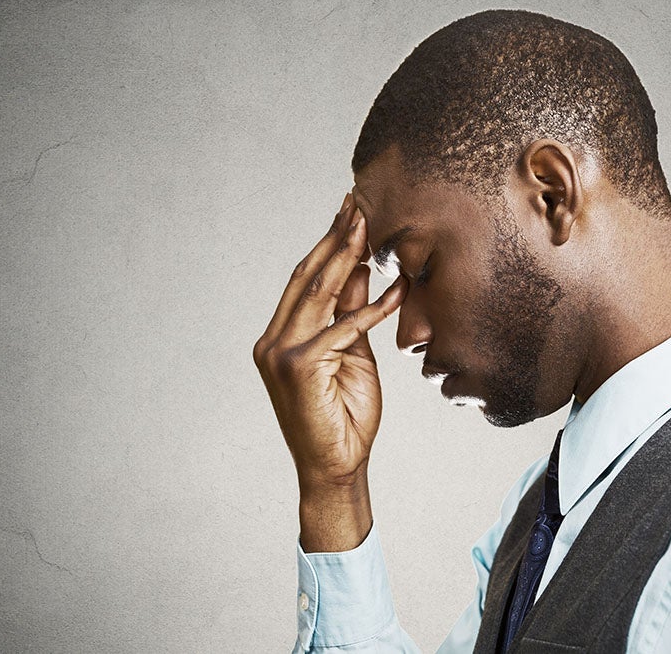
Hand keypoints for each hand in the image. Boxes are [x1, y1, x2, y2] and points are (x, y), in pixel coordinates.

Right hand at [253, 193, 405, 548]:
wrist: (335, 467)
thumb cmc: (344, 416)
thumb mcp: (351, 356)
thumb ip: (349, 315)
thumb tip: (359, 270)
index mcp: (278, 337)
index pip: (304, 280)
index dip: (327, 244)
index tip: (349, 213)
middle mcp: (272, 341)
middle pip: (307, 277)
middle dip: (335, 237)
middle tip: (358, 203)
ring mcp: (280, 353)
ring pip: (319, 292)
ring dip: (347, 255)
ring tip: (370, 223)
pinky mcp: (299, 367)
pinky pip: (343, 329)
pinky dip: (373, 309)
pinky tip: (398, 288)